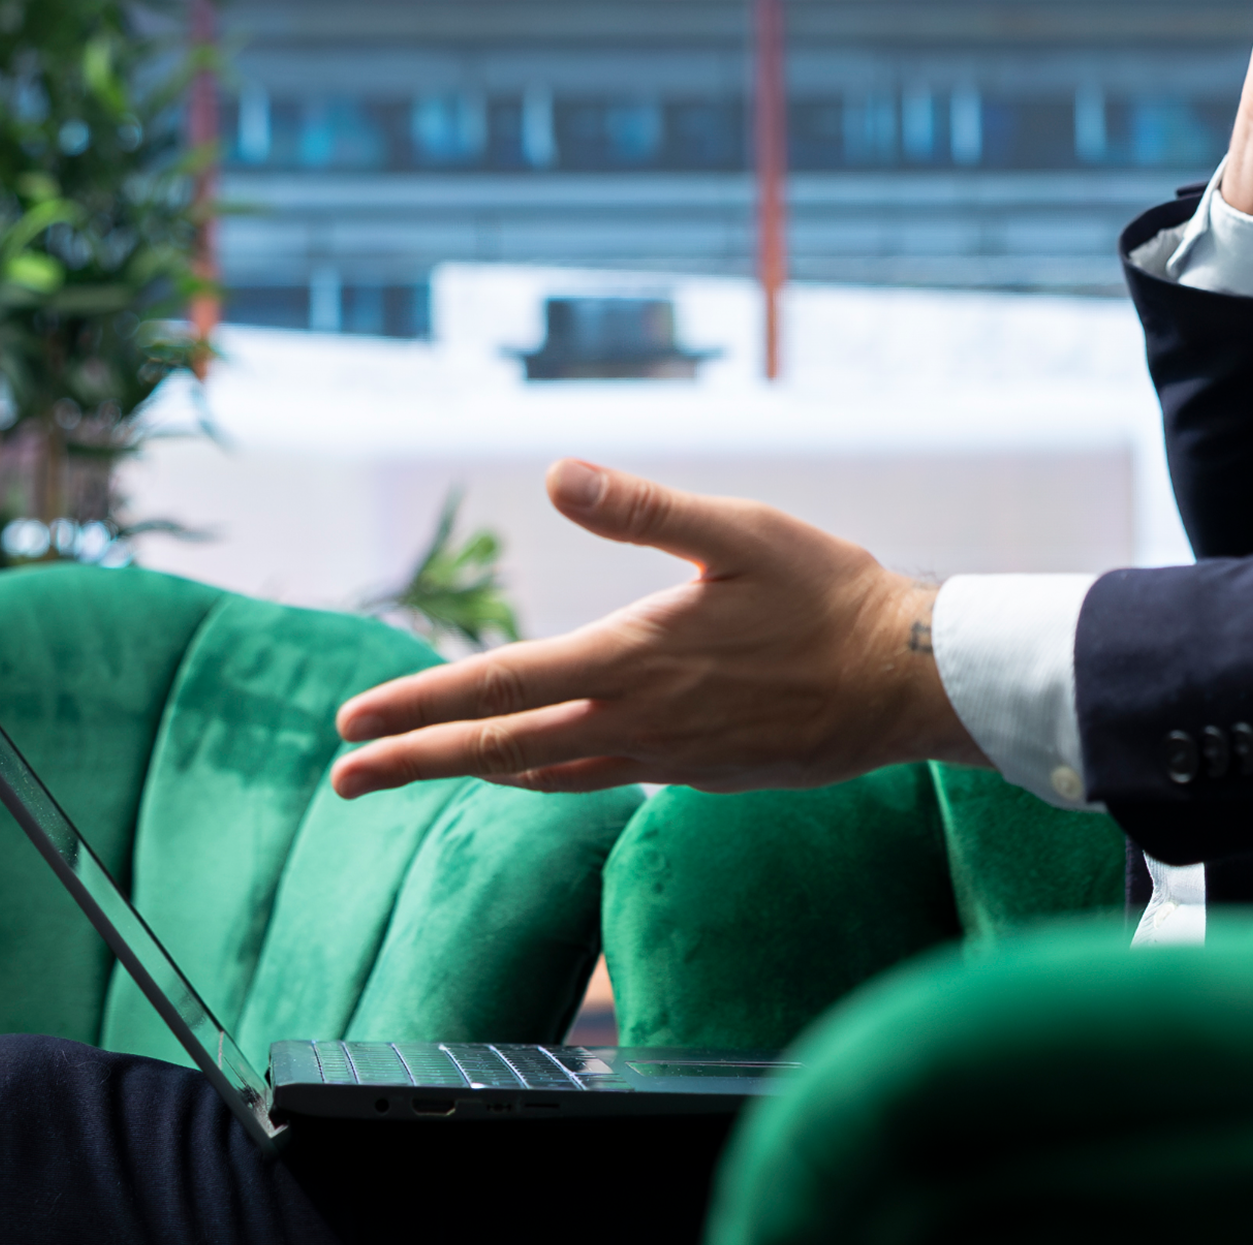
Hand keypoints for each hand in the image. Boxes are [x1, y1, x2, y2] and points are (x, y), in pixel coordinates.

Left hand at [330, 460, 988, 799]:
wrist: (910, 683)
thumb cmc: (830, 596)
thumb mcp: (740, 532)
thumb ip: (644, 509)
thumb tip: (557, 474)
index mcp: (633, 660)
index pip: (498, 689)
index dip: (418, 708)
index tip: (350, 725)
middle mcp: (636, 723)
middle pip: (501, 751)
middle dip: (416, 762)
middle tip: (343, 778)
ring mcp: (667, 758)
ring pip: (546, 772)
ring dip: (473, 772)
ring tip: (422, 772)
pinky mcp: (699, 773)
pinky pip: (598, 777)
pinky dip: (546, 774)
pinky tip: (539, 767)